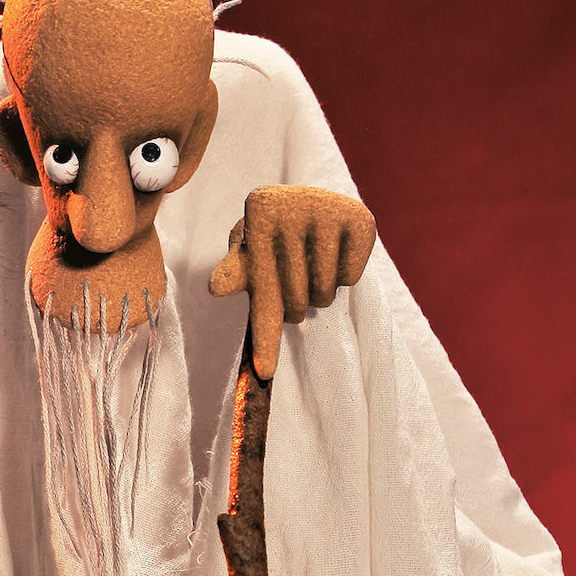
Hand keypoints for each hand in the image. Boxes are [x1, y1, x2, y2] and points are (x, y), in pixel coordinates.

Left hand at [209, 186, 376, 380]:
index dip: (264, 339)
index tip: (265, 374)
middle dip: (295, 305)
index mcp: (259, 211)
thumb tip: (215, 287)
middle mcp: (292, 205)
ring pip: (324, 293)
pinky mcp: (360, 218)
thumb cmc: (270, 237)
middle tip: (292, 281)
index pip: (261, 290)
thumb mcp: (249, 254)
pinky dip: (344, 275)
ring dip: (319, 294)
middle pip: (295, 301)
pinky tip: (335, 252)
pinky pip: (350, 278)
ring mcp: (328, 209)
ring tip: (312, 266)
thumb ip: (235, 274)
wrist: (307, 202)